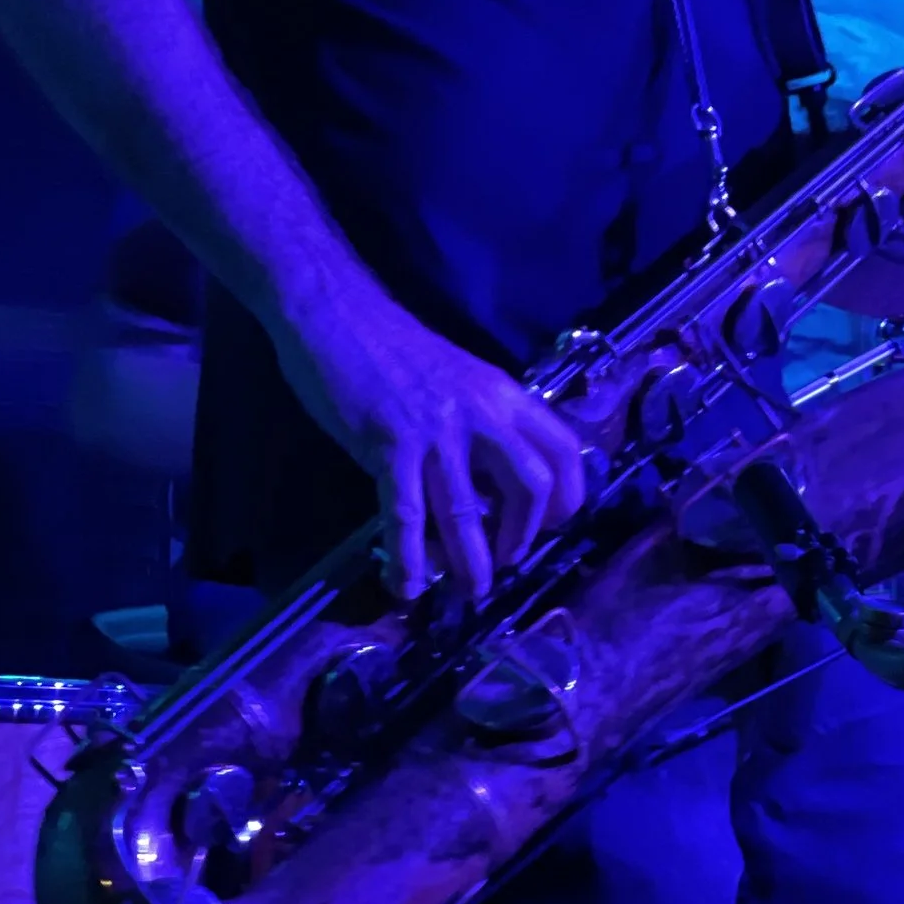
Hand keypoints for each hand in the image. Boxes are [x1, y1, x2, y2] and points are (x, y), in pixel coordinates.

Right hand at [275, 285, 588, 605]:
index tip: (550, 526)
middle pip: (530, 486)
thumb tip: (491, 483)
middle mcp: (482, 413)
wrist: (335, 312)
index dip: (567, 496)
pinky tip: (405, 585)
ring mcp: (437, 430)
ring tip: (469, 590)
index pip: (563, 449)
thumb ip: (482, 424)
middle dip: (521, 536)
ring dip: (471, 561)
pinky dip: (408, 558)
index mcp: (504, 394)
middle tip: (503, 562)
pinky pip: (407, 514)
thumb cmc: (392, 347)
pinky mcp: (390, 444)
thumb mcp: (459, 380)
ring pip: (468, 510)